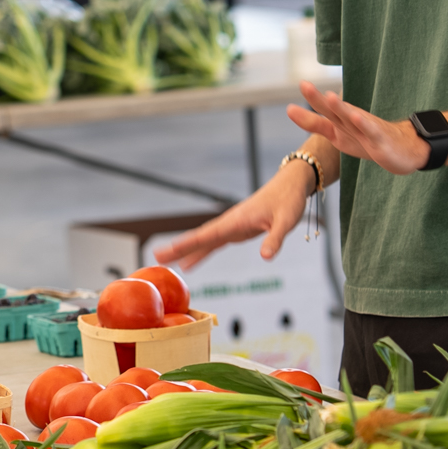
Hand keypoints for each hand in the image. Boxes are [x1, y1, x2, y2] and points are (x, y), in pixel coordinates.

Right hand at [154, 160, 315, 269]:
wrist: (290, 185)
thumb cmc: (288, 200)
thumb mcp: (286, 221)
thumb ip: (275, 239)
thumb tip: (265, 258)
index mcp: (237, 220)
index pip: (208, 234)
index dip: (188, 243)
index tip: (170, 249)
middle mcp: (229, 223)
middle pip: (199, 237)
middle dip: (178, 247)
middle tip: (157, 256)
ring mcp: (231, 226)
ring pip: (203, 240)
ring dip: (185, 250)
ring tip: (166, 261)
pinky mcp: (236, 230)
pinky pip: (214, 244)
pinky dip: (201, 253)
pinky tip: (190, 263)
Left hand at [286, 81, 426, 174]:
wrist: (403, 149)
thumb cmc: (367, 140)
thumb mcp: (337, 135)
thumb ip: (315, 123)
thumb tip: (289, 110)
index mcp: (340, 119)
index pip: (322, 110)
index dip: (310, 100)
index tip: (297, 89)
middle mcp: (351, 120)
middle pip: (333, 109)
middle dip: (318, 99)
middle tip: (303, 85)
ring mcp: (366, 128)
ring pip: (351, 117)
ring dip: (341, 107)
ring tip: (330, 96)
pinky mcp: (379, 139)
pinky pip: (370, 130)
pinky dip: (363, 124)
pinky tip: (356, 117)